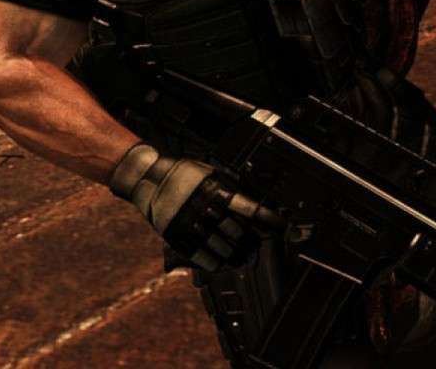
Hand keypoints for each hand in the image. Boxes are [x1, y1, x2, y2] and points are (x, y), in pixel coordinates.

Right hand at [109, 142, 281, 271]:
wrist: (148, 179)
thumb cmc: (183, 173)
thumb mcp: (209, 172)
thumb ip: (229, 185)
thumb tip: (255, 196)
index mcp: (216, 190)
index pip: (250, 209)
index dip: (270, 220)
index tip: (286, 229)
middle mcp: (205, 209)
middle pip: (238, 232)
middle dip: (251, 241)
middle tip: (258, 246)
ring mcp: (191, 225)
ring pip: (222, 247)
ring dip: (236, 255)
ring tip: (243, 257)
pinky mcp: (178, 238)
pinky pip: (202, 256)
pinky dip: (216, 263)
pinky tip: (223, 263)